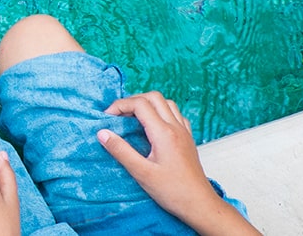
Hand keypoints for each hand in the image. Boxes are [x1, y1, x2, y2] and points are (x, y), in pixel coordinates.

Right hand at [96, 91, 257, 234]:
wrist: (200, 205)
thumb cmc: (173, 192)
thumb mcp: (141, 173)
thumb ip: (121, 151)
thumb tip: (102, 133)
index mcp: (163, 133)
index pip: (140, 104)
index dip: (120, 105)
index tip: (108, 118)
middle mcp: (176, 128)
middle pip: (154, 97)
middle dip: (132, 100)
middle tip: (118, 115)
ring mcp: (184, 132)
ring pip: (166, 103)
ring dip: (148, 104)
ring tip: (133, 118)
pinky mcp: (188, 139)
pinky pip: (176, 115)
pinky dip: (161, 112)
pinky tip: (153, 126)